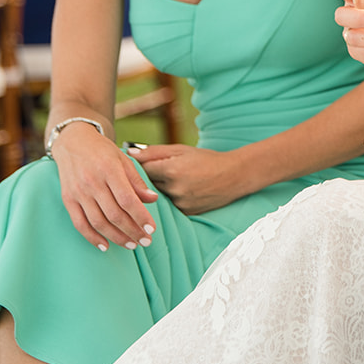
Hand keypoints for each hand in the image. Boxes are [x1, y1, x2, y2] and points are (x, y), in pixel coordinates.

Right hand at [51, 122, 158, 250]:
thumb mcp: (124, 160)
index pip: (127, 199)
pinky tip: (105, 246)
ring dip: (116, 237)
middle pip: (114, 214)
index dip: (140, 216)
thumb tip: (152, 200)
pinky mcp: (68, 199)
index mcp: (109, 170)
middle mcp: (92, 182)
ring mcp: (78, 192)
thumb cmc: (103, 151)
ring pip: (98, 222)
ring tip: (131, 245)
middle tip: (146, 241)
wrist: (73, 142)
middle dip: (132, 231)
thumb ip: (137, 181)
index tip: (152, 229)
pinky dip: (92, 237)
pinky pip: (79, 223)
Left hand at [128, 143, 245, 214]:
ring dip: (155, 192)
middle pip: (145, 186)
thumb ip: (153, 151)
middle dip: (144, 180)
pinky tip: (175, 193)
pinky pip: (167, 207)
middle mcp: (174, 188)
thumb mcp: (182, 150)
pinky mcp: (185, 213)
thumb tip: (128, 153)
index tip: (132, 165)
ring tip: (166, 182)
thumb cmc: (208, 159)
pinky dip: (167, 201)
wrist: (235, 175)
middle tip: (146, 174)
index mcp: (171, 169)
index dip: (136, 167)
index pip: (140, 170)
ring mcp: (180, 203)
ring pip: (156, 198)